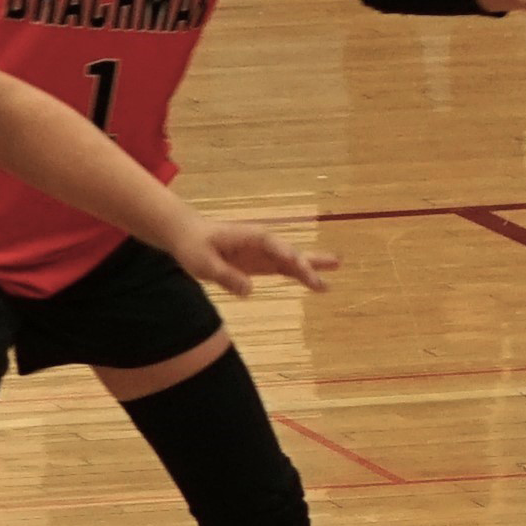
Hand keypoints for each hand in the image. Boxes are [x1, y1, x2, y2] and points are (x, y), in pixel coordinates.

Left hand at [170, 215, 337, 296]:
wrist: (187, 236)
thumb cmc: (194, 246)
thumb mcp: (203, 263)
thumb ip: (226, 276)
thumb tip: (249, 290)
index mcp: (249, 236)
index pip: (272, 246)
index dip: (285, 255)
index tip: (296, 265)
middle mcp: (262, 243)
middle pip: (288, 253)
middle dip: (306, 264)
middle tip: (324, 276)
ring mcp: (264, 253)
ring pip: (292, 261)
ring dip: (312, 268)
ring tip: (337, 267)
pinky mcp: (261, 263)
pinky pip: (284, 269)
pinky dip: (299, 275)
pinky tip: (316, 283)